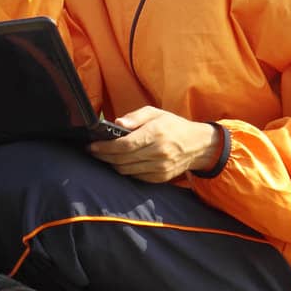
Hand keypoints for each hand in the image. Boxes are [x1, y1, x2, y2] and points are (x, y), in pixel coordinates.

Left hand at [87, 106, 221, 183]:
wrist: (197, 145)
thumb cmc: (173, 126)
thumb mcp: (155, 113)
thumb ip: (135, 117)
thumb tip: (117, 123)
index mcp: (155, 133)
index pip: (124, 145)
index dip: (105, 147)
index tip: (92, 146)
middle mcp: (158, 152)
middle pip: (122, 159)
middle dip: (104, 156)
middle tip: (93, 151)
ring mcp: (160, 167)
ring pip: (126, 170)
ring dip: (112, 164)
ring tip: (103, 156)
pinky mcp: (160, 177)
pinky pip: (135, 176)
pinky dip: (125, 170)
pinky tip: (119, 163)